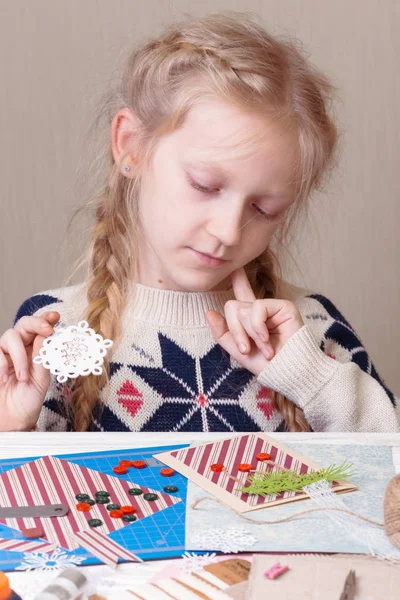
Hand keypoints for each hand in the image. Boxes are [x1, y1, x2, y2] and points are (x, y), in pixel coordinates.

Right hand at [0, 311, 59, 429]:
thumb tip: (47, 333)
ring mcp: (5, 353)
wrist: (12, 418)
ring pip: (10, 336)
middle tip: (47, 330)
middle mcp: (21, 347)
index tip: (55, 317)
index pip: (41, 328)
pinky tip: (3, 379)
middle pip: (24, 324)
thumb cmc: (28, 398)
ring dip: (19, 356)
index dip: (46, 319)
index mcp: (36, 349)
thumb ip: (43, 355)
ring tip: (23, 377)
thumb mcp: (41, 378)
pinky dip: (1, 364)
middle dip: (36, 324)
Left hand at [206, 267, 303, 375]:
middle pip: (232, 306)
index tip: (233, 264)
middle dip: (236, 331)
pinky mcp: (284, 306)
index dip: (237, 277)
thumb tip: (208, 312)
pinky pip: (257, 309)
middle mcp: (260, 309)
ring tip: (264, 349)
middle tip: (247, 349)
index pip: (240, 293)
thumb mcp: (237, 351)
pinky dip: (258, 328)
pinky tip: (267, 340)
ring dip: (249, 334)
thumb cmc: (266, 365)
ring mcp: (272, 306)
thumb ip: (222, 333)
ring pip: (243, 310)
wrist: (287, 373)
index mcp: (250, 318)